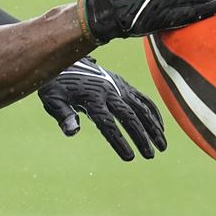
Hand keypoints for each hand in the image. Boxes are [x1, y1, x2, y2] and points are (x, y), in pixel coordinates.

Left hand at [37, 57, 165, 160]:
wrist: (65, 58)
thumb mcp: (53, 99)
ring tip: (162, 146)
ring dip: (153, 126)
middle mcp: (109, 91)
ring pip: (140, 108)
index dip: (119, 141)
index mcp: (92, 98)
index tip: (129, 157)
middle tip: (150, 155)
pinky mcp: (122, 84)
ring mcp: (118, 86)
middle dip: (141, 137)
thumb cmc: (56, 83)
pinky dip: (153, 112)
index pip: (108, 124)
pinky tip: (160, 127)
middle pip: (129, 117)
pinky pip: (142, 98)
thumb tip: (73, 132)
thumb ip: (63, 115)